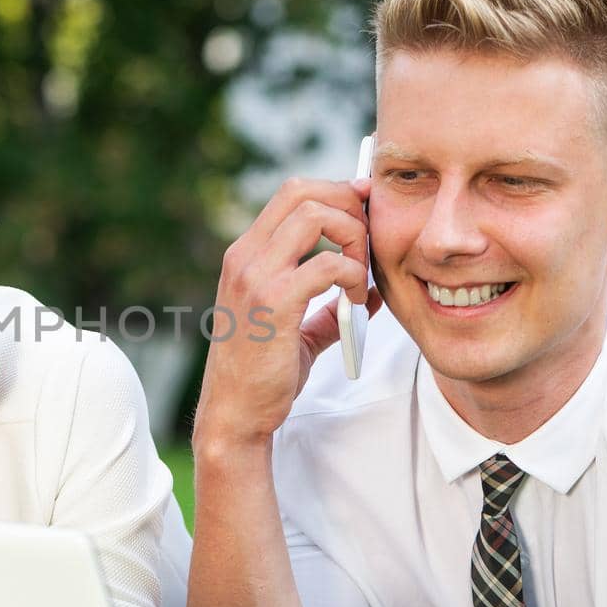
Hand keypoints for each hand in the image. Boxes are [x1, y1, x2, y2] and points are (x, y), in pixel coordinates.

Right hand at [193, 176, 382, 449]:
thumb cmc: (262, 376)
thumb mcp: (295, 333)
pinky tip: (356, 299)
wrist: (236, 414)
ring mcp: (256, 276)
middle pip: (303, 192)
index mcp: (245, 255)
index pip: (292, 193)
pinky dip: (353, 275)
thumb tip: (370, 294)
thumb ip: (328, 310)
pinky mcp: (273, 302)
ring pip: (315, 215)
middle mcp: (244, 257)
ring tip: (361, 272)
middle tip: (369, 240)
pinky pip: (328, 265)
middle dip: (347, 206)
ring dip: (352, 236)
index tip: (366, 213)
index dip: (335, 193)